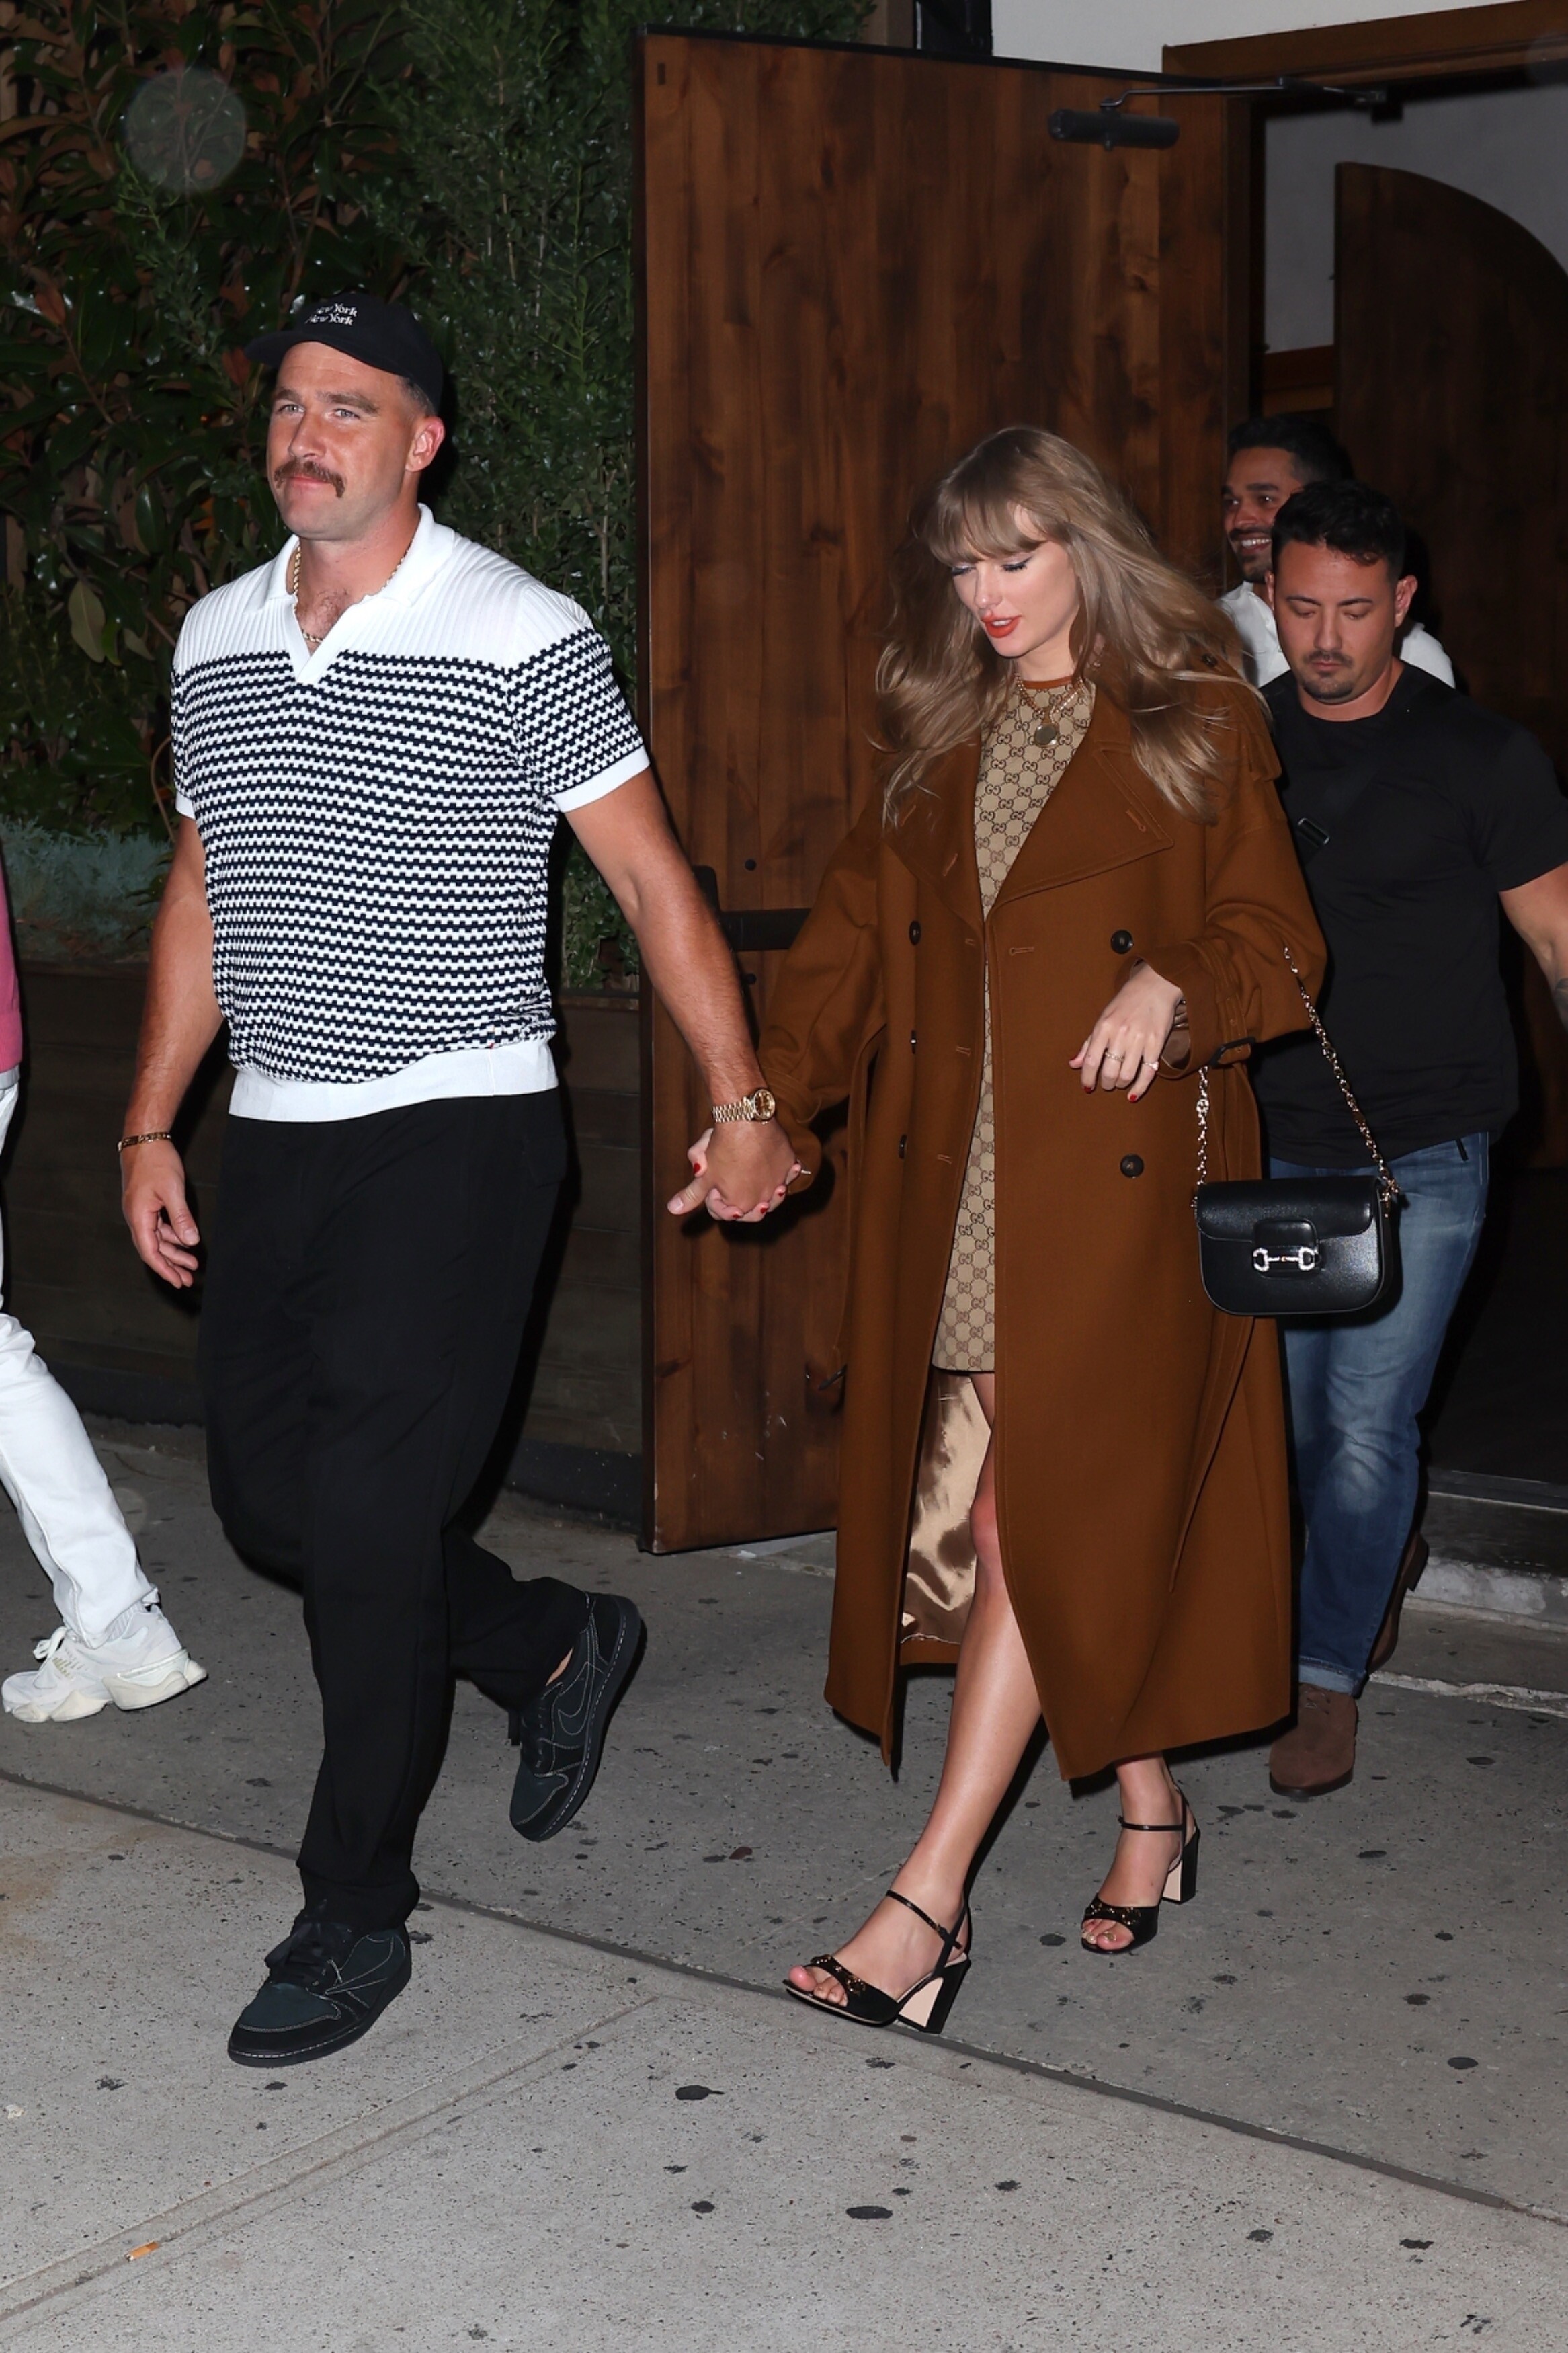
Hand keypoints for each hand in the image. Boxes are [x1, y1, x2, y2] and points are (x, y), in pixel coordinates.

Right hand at [121, 1138, 201, 1287]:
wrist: (144, 1139)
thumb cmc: (155, 1161)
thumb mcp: (172, 1190)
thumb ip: (181, 1217)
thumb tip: (190, 1241)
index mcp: (139, 1217)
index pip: (150, 1252)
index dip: (164, 1269)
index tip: (178, 1281)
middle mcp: (137, 1217)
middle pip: (153, 1249)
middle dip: (171, 1265)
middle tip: (187, 1279)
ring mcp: (141, 1211)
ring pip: (158, 1239)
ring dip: (174, 1252)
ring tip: (191, 1264)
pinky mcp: (147, 1204)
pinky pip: (159, 1227)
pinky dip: (172, 1236)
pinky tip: (185, 1241)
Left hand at [667, 1119, 801, 1221]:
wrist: (744, 1119)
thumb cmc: (722, 1147)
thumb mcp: (704, 1173)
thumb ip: (692, 1195)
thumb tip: (673, 1209)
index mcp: (740, 1205)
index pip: (727, 1213)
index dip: (716, 1203)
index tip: (711, 1190)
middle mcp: (764, 1198)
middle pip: (754, 1210)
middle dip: (744, 1206)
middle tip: (739, 1201)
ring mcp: (779, 1182)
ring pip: (775, 1195)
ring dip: (770, 1196)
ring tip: (767, 1192)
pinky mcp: (789, 1164)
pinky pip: (790, 1173)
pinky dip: (787, 1173)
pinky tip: (787, 1172)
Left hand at [1070, 963, 1183, 1102]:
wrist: (1155, 986)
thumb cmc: (1126, 1002)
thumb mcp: (1103, 1018)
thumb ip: (1088, 1043)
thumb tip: (1073, 1064)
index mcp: (1103, 1027)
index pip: (1090, 1060)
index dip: (1087, 1078)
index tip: (1087, 1087)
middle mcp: (1120, 1034)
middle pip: (1109, 1072)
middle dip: (1106, 1083)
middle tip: (1106, 1084)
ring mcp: (1140, 1040)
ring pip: (1127, 1075)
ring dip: (1121, 1084)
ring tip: (1120, 1082)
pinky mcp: (1157, 1044)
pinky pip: (1148, 1073)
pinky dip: (1140, 1087)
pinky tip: (1133, 1094)